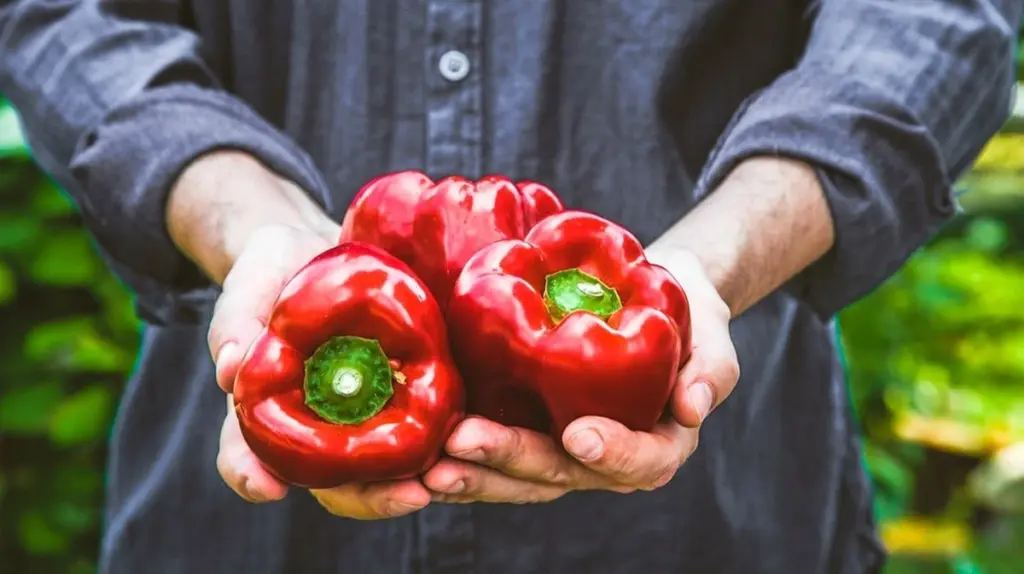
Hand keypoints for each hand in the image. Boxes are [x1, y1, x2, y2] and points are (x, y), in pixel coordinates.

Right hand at [208, 224, 431, 518]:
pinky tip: (462, 444)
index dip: (252, 476)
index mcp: (264, 410)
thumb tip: (229, 369)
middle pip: (332, 483)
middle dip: (366, 497)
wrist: (321, 250)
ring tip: (435, 483)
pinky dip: (436, 443)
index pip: (248, 456)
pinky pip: (417, 431)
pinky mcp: (399, 398)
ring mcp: (358, 419)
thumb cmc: (275, 270)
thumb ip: (239, 321)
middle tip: (405, 496)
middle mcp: (313, 428)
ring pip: (380, 471)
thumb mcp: (253, 283)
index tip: (267, 487)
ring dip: (406, 484)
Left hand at [423, 249, 738, 501]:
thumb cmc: (685, 316)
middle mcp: (601, 459)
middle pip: (558, 475)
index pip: (638, 463)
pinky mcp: (523, 424)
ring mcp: (557, 448)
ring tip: (431, 466)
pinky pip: (490, 451)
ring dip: (472, 473)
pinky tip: (420, 453)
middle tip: (465, 444)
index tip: (579, 432)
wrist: (648, 295)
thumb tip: (693, 407)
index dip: (611, 454)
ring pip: (515, 475)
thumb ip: (710, 371)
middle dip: (509, 462)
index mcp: (654, 446)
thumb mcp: (711, 336)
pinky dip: (456, 456)